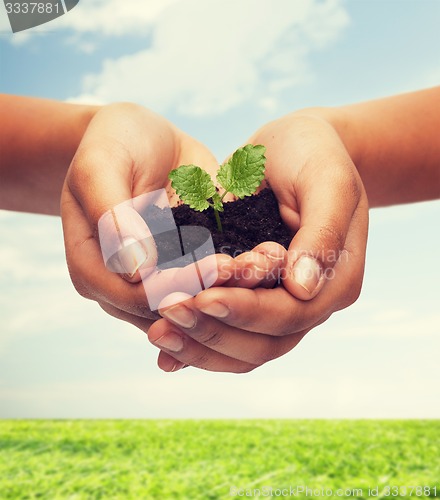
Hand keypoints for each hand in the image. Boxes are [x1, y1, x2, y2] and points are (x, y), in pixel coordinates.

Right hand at [61, 103, 281, 330]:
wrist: (140, 138)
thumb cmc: (111, 144)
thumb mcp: (101, 167)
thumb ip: (111, 216)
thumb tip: (135, 270)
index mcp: (93, 269)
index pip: (136, 295)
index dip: (178, 285)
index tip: (217, 264)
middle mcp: (127, 284)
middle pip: (173, 306)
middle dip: (217, 290)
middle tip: (256, 268)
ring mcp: (162, 277)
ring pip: (199, 299)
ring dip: (237, 287)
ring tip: (270, 262)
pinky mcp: (189, 265)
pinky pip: (215, 278)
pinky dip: (242, 271)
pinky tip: (270, 256)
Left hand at [147, 111, 368, 371]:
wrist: (298, 148)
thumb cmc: (316, 156)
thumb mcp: (327, 182)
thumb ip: (321, 233)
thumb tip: (302, 288)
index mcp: (334, 282)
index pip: (289, 314)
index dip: (246, 311)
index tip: (202, 297)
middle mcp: (307, 302)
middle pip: (262, 343)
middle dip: (214, 330)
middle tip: (168, 310)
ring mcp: (278, 304)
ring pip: (242, 349)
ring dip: (199, 345)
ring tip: (156, 332)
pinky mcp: (251, 296)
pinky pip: (227, 333)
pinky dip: (198, 347)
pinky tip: (165, 354)